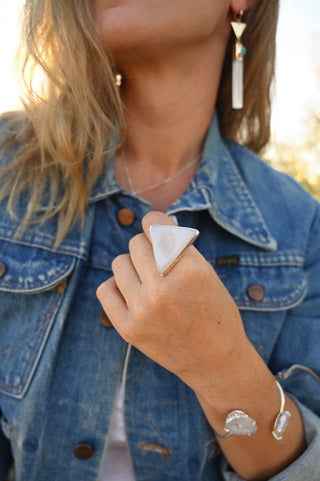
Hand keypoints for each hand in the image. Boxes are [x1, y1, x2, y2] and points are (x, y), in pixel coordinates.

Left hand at [96, 211, 250, 404]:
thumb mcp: (208, 274)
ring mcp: (143, 310)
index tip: (157, 227)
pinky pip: (106, 289)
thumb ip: (180, 248)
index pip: (155, 225)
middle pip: (136, 243)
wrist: (215, 362)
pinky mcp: (128, 329)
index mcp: (191, 270)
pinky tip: (133, 293)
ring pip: (119, 263)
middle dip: (147, 248)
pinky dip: (117, 287)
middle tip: (159, 262)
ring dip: (133, 266)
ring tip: (148, 280)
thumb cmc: (215, 313)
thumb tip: (152, 222)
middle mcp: (164, 289)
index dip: (155, 222)